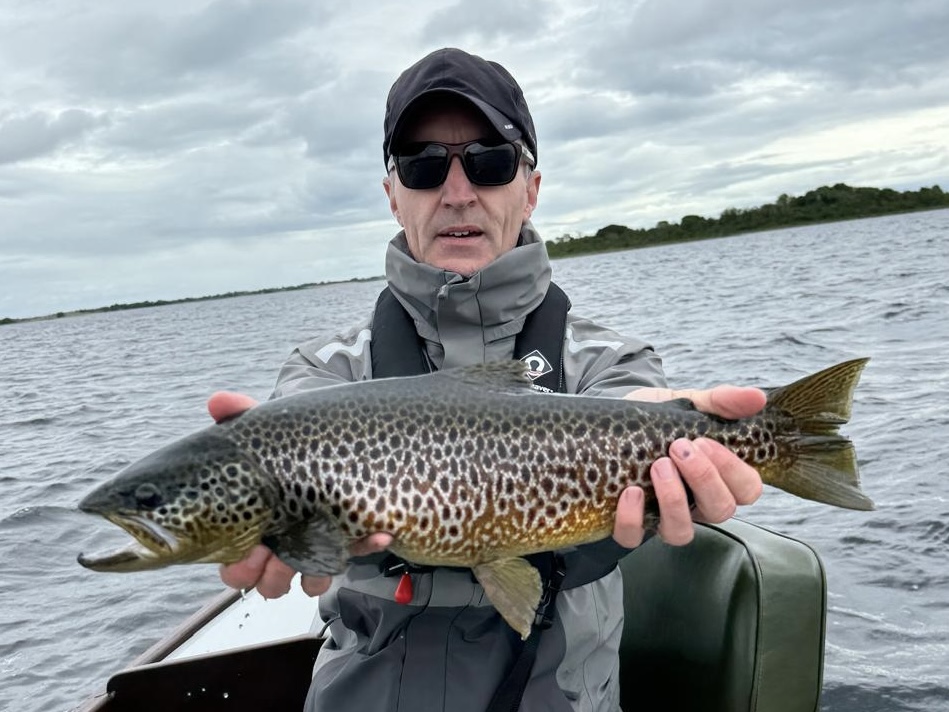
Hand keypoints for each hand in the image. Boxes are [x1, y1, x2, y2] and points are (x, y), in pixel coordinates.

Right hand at [207, 391, 392, 597]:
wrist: (324, 436)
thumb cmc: (283, 445)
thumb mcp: (262, 431)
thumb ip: (239, 415)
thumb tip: (218, 400)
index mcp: (251, 526)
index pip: (235, 564)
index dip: (239, 566)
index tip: (250, 551)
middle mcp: (280, 543)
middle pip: (269, 580)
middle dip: (274, 576)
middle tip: (280, 560)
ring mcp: (315, 543)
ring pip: (310, 576)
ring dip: (317, 570)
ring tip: (328, 553)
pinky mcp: (347, 536)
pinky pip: (357, 549)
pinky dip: (368, 544)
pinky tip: (379, 533)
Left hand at [612, 385, 765, 547]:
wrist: (613, 422)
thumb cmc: (659, 420)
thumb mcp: (688, 405)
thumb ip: (721, 402)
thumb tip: (756, 397)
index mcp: (719, 478)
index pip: (747, 489)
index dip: (733, 470)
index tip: (706, 440)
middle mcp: (696, 503)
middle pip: (720, 510)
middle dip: (704, 478)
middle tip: (679, 447)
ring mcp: (664, 517)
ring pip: (681, 532)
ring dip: (673, 500)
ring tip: (658, 465)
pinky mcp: (630, 523)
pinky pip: (633, 537)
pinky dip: (632, 518)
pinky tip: (630, 491)